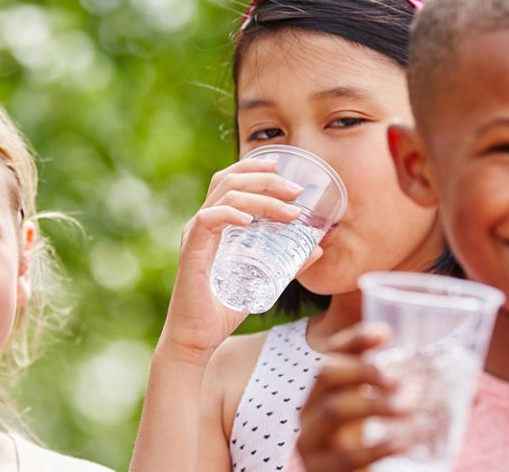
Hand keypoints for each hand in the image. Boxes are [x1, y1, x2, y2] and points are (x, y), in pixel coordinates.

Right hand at [158, 158, 319, 362]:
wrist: (196, 340)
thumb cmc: (222, 310)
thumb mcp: (264, 281)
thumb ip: (287, 262)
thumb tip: (318, 247)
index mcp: (215, 224)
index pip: (229, 181)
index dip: (254, 168)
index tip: (284, 168)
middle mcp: (202, 224)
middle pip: (228, 180)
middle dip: (265, 178)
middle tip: (296, 190)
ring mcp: (194, 236)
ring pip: (224, 196)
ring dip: (260, 197)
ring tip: (288, 210)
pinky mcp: (190, 252)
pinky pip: (207, 221)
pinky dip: (230, 214)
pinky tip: (250, 220)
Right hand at [296, 323, 409, 471]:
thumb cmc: (369, 448)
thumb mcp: (382, 417)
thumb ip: (415, 399)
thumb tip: (472, 391)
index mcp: (327, 391)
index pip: (333, 354)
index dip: (355, 339)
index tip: (385, 334)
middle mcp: (311, 410)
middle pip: (326, 374)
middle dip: (363, 370)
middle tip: (398, 379)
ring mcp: (312, 439)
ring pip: (333, 409)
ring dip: (373, 404)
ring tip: (407, 408)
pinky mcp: (321, 470)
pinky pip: (346, 456)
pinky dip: (378, 447)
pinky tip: (402, 442)